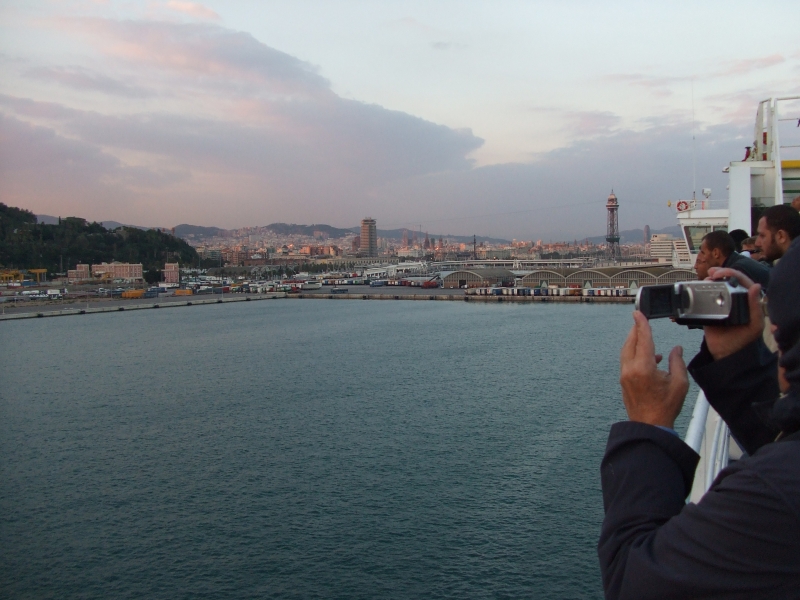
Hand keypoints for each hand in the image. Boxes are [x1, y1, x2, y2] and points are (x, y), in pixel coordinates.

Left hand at [620, 311, 689, 428]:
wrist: (650, 425)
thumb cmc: (666, 406)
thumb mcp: (679, 383)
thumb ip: (677, 362)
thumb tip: (676, 349)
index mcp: (644, 368)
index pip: (643, 339)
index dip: (642, 324)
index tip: (638, 313)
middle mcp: (630, 369)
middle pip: (630, 342)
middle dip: (635, 330)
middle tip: (640, 319)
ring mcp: (624, 375)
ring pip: (626, 351)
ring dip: (633, 341)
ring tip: (643, 334)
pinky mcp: (623, 381)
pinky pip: (627, 361)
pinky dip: (634, 353)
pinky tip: (649, 356)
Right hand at [703, 268, 763, 360]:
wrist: (725, 352)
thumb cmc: (743, 339)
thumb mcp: (754, 324)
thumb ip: (755, 307)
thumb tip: (755, 286)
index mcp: (746, 301)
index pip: (741, 281)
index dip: (732, 273)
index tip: (721, 273)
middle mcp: (734, 299)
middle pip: (727, 280)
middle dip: (720, 273)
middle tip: (711, 273)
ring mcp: (720, 303)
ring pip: (716, 286)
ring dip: (710, 280)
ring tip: (705, 279)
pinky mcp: (708, 310)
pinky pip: (704, 298)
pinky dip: (700, 291)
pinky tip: (697, 287)